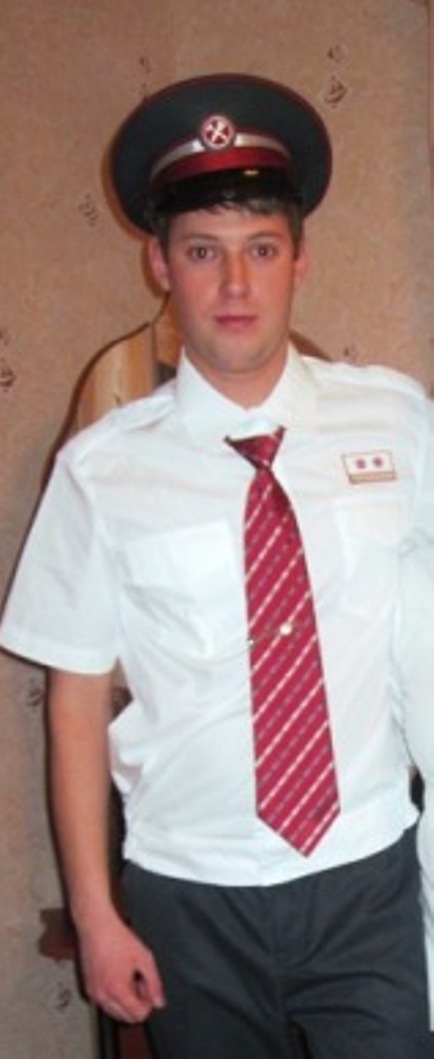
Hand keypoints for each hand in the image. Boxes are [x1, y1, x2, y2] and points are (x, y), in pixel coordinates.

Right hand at [77, 908, 165, 1022]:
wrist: (97, 927)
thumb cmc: (118, 938)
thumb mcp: (144, 958)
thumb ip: (155, 983)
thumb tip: (159, 1002)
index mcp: (118, 990)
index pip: (138, 1015)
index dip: (148, 1004)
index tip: (149, 989)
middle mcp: (103, 996)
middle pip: (126, 1017)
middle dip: (136, 1003)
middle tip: (140, 981)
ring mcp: (94, 993)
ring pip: (115, 1012)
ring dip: (125, 1001)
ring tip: (129, 977)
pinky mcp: (89, 988)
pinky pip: (104, 1002)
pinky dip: (113, 996)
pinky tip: (118, 975)